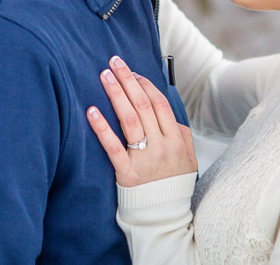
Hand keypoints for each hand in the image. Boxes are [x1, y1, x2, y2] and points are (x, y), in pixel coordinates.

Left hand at [87, 56, 196, 187]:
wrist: (165, 217)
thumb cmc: (173, 185)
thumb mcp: (188, 159)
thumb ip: (181, 135)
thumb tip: (169, 114)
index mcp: (176, 139)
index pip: (159, 103)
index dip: (145, 84)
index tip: (132, 71)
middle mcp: (161, 146)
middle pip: (143, 105)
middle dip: (128, 80)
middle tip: (114, 62)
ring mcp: (144, 159)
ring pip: (129, 119)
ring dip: (116, 94)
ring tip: (105, 76)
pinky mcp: (127, 173)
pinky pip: (113, 146)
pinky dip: (102, 127)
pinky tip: (91, 111)